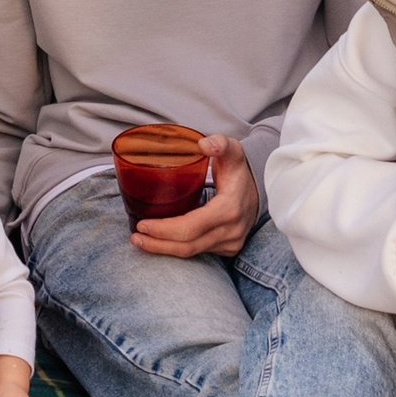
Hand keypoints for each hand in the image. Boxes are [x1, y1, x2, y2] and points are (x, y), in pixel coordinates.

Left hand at [131, 134, 259, 257]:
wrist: (260, 190)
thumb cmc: (238, 170)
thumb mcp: (233, 151)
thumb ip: (220, 144)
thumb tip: (203, 144)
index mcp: (228, 209)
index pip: (190, 227)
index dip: (164, 230)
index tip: (142, 224)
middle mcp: (231, 231)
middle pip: (188, 245)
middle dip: (158, 244)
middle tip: (135, 236)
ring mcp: (231, 243)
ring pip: (192, 252)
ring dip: (165, 249)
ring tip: (142, 241)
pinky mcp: (228, 249)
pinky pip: (199, 252)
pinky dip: (178, 248)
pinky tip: (161, 242)